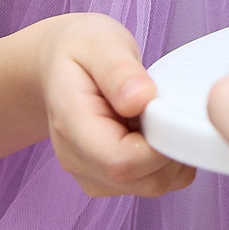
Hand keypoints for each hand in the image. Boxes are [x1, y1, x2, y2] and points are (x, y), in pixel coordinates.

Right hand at [37, 14, 193, 198]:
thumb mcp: (98, 42)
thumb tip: (142, 99)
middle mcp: (76, 158)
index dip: (158, 146)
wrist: (58, 64)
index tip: (168, 111)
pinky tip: (152, 130)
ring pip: (152, 187)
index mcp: (71, 123)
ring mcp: (90, 174)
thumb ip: (119, 70)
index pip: (120, 162)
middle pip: (141, 181)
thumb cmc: (80, 50)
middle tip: (166, 107)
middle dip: (171, 149)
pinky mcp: (106, 180)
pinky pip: (152, 183)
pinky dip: (166, 162)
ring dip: (170, 155)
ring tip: (155, 115)